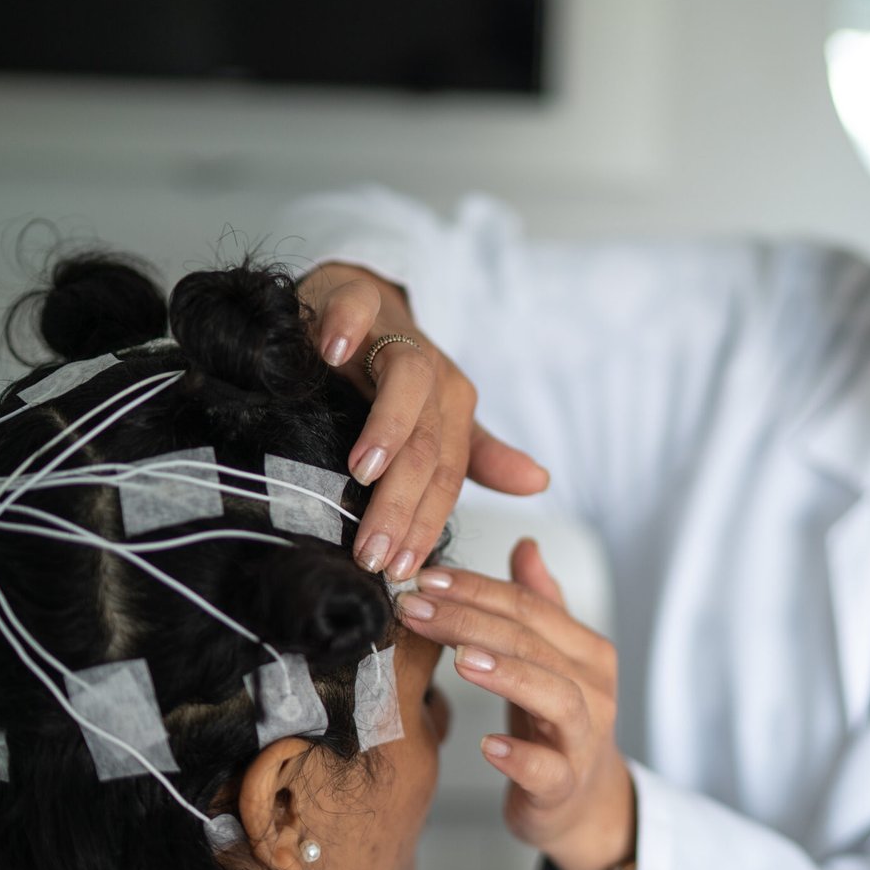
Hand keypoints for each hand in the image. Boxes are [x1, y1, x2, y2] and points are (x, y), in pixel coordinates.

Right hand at [298, 263, 549, 579]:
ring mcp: (395, 336)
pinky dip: (346, 328)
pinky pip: (355, 308)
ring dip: (388, 426)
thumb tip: (539, 483)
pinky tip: (331, 353)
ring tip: (363, 470)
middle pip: (426, 445)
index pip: (446, 478)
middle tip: (373, 552)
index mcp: (451, 410)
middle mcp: (431, 377)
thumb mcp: (437, 418)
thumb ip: (477, 456)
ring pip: (406, 382)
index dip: (427, 526)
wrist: (359, 297)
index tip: (401, 572)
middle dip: (402, 502)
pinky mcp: (355, 298)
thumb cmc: (393, 370)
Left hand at [396, 539, 634, 869]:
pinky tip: (488, 746)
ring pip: (553, 697)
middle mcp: (594, 689)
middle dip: (470, 621)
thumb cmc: (554, 725)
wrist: (582, 804)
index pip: (529, 607)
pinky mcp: (566, 785)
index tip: (425, 578)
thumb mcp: (547, 660)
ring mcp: (584, 738)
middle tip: (415, 609)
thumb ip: (538, 604)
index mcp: (586, 651)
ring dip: (506, 674)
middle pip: (533, 643)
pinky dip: (520, 758)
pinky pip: (549, 769)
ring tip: (461, 661)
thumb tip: (526, 544)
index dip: (477, 588)